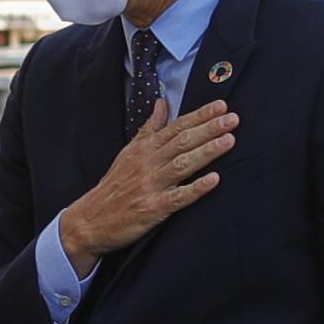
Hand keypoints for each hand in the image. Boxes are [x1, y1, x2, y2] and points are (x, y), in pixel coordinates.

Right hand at [57, 98, 234, 269]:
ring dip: (207, 152)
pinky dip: (196, 188)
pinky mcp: (153, 209)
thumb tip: (161, 103)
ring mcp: (151, 186)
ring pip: (183, 164)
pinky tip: (214, 180)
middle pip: (182, 142)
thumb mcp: (128, 153)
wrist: (90, 221)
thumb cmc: (113, 187)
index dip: (199, 116)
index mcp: (144, 149)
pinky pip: (178, 197)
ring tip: (229, 140)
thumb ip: (148, 129)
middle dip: (209, 129)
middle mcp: (148, 164)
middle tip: (233, 119)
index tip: (221, 106)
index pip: (175, 127)